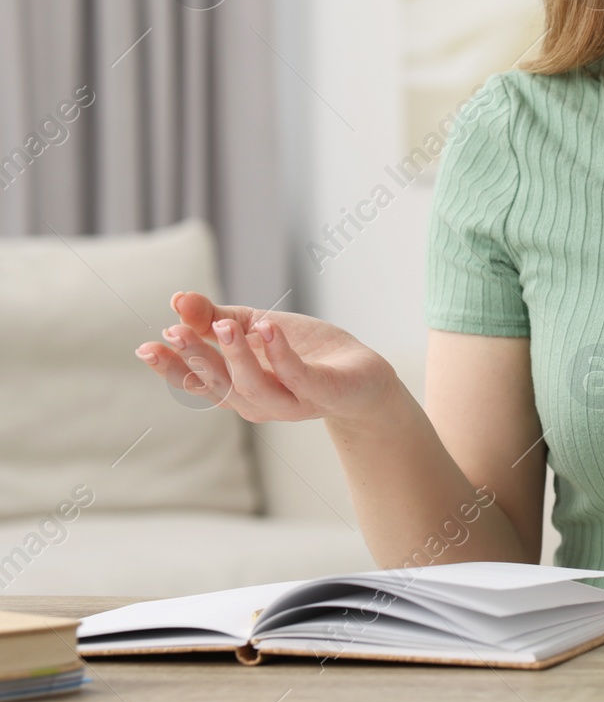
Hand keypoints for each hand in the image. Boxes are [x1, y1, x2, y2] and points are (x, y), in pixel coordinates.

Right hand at [133, 290, 397, 424]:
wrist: (361, 372)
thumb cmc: (305, 351)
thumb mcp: (256, 326)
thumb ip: (216, 317)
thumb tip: (176, 298)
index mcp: (238, 388)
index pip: (198, 382)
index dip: (172, 367)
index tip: (145, 347)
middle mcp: (259, 402)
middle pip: (220, 385)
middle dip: (196, 358)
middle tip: (175, 331)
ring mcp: (291, 402)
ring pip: (254, 387)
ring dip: (236, 355)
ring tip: (224, 324)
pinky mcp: (323, 393)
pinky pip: (298, 376)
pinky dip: (281, 354)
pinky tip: (268, 328)